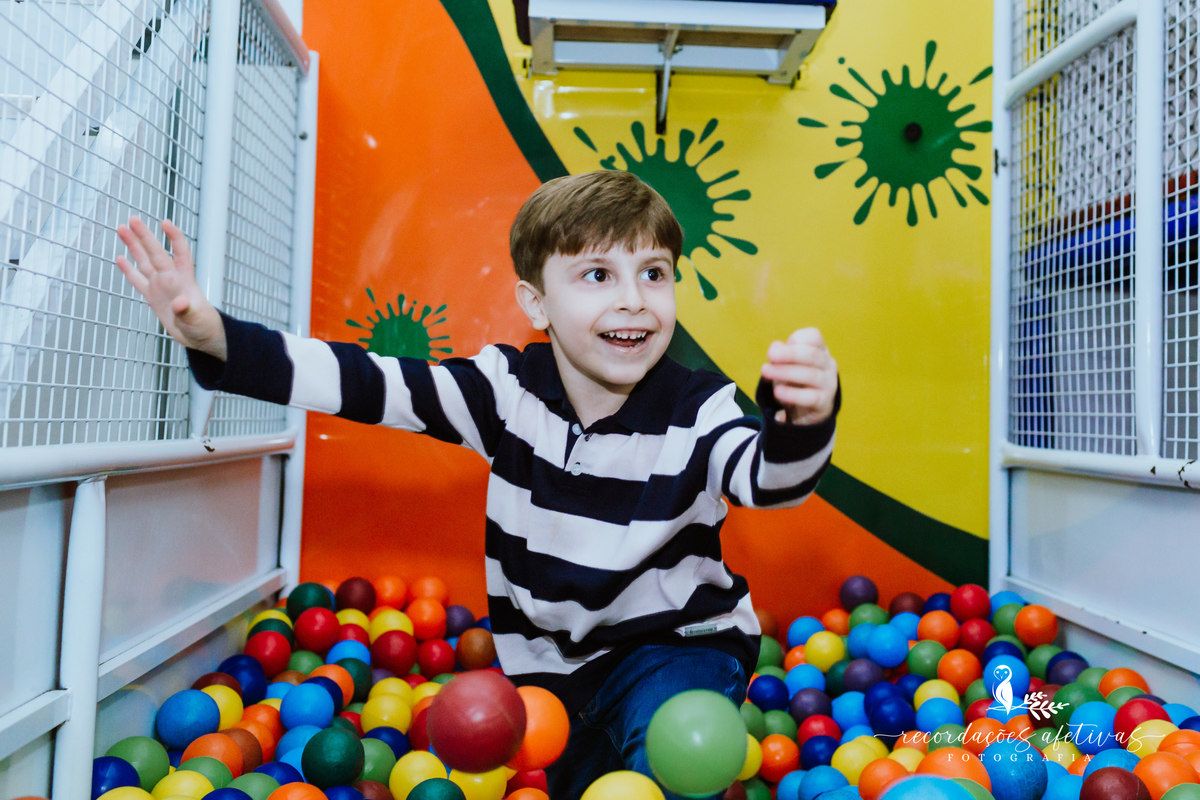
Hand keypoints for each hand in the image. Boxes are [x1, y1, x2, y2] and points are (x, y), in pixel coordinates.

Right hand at [116, 217, 225, 359]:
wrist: (200, 336)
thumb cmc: (204, 325)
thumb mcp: (196, 320)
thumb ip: (187, 311)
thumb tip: (179, 303)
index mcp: (184, 280)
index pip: (180, 252)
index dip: (174, 237)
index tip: (165, 223)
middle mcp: (170, 279)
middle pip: (155, 253)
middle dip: (145, 236)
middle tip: (133, 219)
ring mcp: (160, 286)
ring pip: (144, 262)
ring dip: (133, 246)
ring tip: (122, 229)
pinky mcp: (152, 297)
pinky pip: (137, 280)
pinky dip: (128, 270)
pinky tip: (120, 258)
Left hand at [760, 328, 837, 424]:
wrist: (807, 409)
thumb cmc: (794, 379)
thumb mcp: (785, 364)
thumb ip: (779, 354)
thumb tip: (775, 349)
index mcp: (819, 349)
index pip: (814, 337)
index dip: (796, 339)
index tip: (777, 348)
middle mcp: (827, 364)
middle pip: (813, 355)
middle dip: (790, 354)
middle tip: (770, 356)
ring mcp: (828, 383)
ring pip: (810, 375)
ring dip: (786, 372)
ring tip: (766, 372)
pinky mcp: (824, 402)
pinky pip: (810, 397)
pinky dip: (792, 394)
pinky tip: (777, 392)